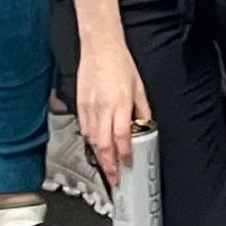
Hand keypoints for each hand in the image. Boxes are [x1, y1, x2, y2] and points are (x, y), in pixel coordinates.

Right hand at [75, 37, 149, 186]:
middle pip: (104, 145)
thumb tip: (146, 124)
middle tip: (114, 178)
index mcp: (120, 104)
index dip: (125, 155)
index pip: (122, 138)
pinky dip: (89, 141)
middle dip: (109, 166)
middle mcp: (103, 109)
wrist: (99, 46)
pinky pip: (83, 129)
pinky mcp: (80, 105)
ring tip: (105, 168)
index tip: (128, 165)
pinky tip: (94, 147)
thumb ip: (142, 108)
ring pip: (92, 140)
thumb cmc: (120, 62)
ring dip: (98, 157)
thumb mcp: (138, 86)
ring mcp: (89, 108)